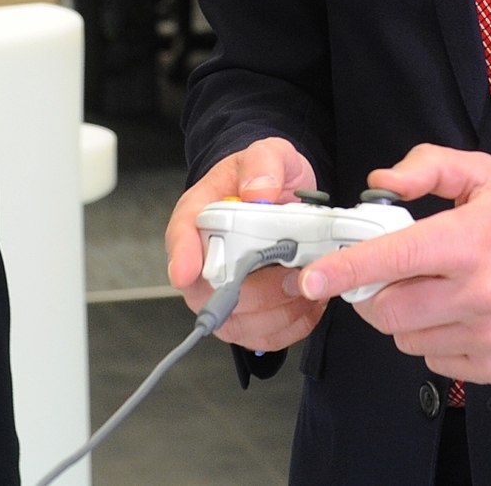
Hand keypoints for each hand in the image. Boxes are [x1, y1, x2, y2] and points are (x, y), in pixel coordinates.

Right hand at [166, 138, 322, 351]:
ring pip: (237, 324)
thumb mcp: (269, 153)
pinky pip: (263, 337)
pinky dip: (292, 326)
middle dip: (255, 292)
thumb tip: (258, 192)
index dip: (182, 257)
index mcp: (199, 215)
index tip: (187, 273)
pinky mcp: (248, 316)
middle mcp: (203, 260)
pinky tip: (310, 303)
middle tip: (292, 276)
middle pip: (208, 293)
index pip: (180, 237)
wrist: (283, 196)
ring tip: (309, 286)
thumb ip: (263, 163)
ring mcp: (222, 293)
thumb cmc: (266, 176)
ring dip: (278, 313)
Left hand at [295, 145, 490, 386]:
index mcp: (471, 240)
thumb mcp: (488, 176)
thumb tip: (380, 181)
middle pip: (387, 309)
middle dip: (374, 293)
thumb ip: (430, 167)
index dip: (344, 269)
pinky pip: (434, 362)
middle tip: (388, 277)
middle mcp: (479, 292)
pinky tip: (456, 318)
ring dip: (404, 318)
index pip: (392, 258)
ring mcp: (488, 335)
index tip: (311, 278)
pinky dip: (433, 342)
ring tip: (432, 293)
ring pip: (406, 338)